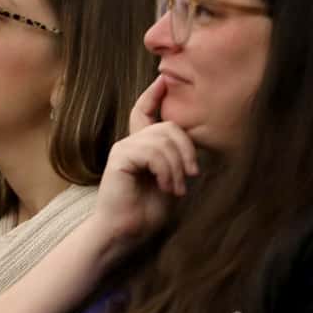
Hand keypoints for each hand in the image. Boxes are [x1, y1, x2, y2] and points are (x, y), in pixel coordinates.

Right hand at [91, 77, 198, 260]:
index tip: (163, 79)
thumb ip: (175, 158)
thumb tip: (191, 139)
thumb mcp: (169, 179)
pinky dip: (166, 170)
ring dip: (177, 166)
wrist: (126, 232)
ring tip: (176, 188)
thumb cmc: (147, 211)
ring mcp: (123, 149)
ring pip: (163, 138)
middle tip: (192, 175)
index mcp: (140, 146)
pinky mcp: (120, 158)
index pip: (144, 111)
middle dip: (186, 149)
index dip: (153, 94)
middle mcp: (129, 143)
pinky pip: (153, 151)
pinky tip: (165, 187)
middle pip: (168, 126)